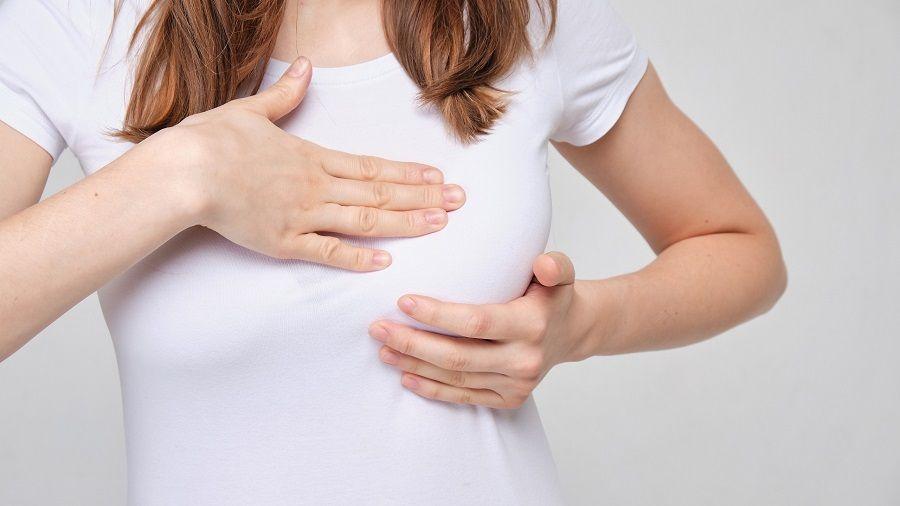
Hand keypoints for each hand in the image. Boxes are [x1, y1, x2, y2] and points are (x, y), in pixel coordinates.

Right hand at [139, 57, 465, 270]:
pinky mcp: (283, 241)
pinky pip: (327, 252)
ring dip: (404, 222)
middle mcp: (316, 186)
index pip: (371, 166)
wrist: (183, 172)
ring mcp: (302, 215)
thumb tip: (305, 67)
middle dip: (422, 197)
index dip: (407, 172)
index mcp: (311, 156)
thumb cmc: (211, 140)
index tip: (437, 176)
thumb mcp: (251, 110)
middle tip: (459, 202)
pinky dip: (357, 258)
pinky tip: (385, 261)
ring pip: (364, 220)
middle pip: (379, 192)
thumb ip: (284, 93)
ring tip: (438, 224)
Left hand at [368, 252, 588, 408]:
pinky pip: (465, 396)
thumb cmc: (552, 297)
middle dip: (413, 342)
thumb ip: (555, 265)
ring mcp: (516, 384)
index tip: (403, 301)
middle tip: (378, 328)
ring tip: (384, 348)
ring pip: (456, 377)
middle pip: (458, 355)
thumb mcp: (560, 275)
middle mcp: (524, 359)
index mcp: (531, 325)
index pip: (476, 322)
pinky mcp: (509, 400)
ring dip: (415, 364)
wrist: (572, 332)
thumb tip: (543, 263)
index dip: (437, 315)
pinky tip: (406, 375)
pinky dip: (432, 389)